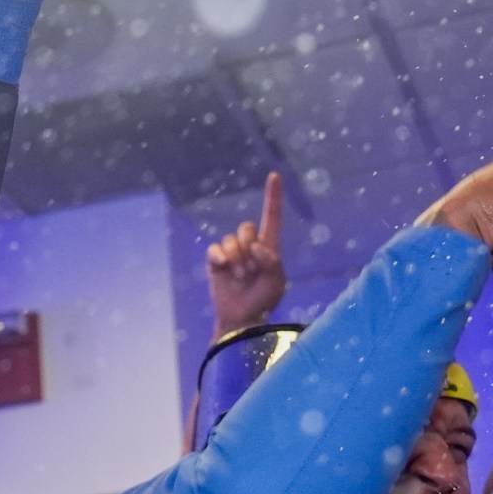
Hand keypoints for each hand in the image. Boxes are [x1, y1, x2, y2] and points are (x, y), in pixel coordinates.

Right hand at [208, 172, 287, 337]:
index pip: (272, 217)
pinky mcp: (216, 260)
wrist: (241, 318)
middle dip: (249, 249)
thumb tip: (256, 247)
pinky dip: (220, 258)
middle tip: (251, 272)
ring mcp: (232, 252)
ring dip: (237, 260)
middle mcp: (250, 245)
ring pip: (232, 240)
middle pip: (247, 228)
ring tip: (240, 277)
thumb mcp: (277, 282)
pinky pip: (215, 248)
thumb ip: (272, 261)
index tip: (275, 175)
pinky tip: (224, 269)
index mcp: (269, 247)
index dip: (273, 197)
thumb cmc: (263, 300)